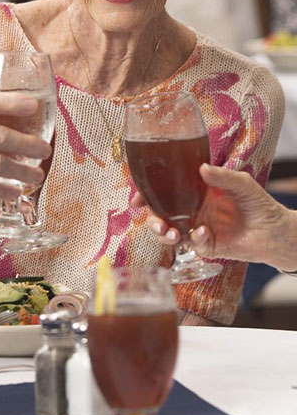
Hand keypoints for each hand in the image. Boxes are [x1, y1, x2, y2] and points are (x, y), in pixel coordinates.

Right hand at [132, 163, 296, 270]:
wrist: (278, 232)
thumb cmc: (260, 204)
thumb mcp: (242, 183)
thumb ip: (222, 175)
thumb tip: (201, 168)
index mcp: (194, 193)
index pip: (163, 193)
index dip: (146, 195)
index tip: (136, 199)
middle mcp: (191, 211)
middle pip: (159, 215)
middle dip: (151, 219)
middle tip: (155, 221)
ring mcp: (197, 229)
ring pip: (169, 233)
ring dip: (164, 233)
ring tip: (170, 232)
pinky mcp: (208, 246)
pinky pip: (192, 244)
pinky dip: (194, 239)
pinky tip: (202, 232)